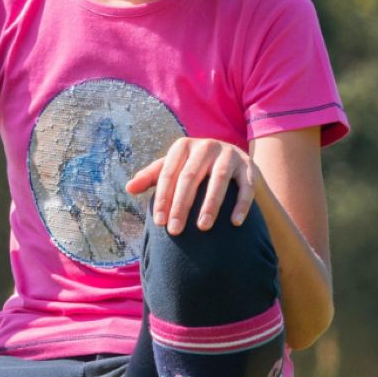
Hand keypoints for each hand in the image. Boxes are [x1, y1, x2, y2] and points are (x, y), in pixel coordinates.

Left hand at [125, 137, 256, 234]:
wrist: (230, 161)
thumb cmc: (193, 169)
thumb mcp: (172, 169)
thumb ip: (151, 177)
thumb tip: (129, 188)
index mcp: (183, 146)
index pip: (168, 173)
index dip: (162, 198)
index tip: (159, 222)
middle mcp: (206, 146)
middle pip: (190, 177)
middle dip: (181, 205)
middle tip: (175, 230)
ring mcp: (229, 154)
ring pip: (219, 180)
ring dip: (211, 204)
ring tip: (203, 227)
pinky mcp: (248, 166)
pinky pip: (246, 186)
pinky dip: (241, 204)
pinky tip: (234, 223)